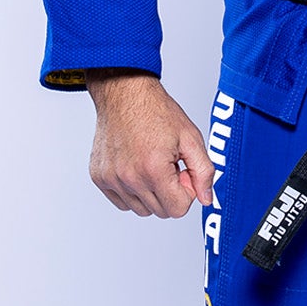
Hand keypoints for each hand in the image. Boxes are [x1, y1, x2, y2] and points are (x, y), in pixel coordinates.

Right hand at [84, 72, 215, 216]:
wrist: (124, 93)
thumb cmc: (156, 111)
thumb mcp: (191, 138)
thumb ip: (204, 172)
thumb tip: (206, 198)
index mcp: (153, 169)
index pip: (178, 210)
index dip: (186, 192)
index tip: (182, 172)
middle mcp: (129, 178)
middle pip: (160, 211)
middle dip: (170, 192)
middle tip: (168, 165)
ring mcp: (112, 179)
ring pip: (141, 209)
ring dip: (151, 193)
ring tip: (151, 165)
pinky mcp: (100, 177)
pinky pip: (122, 202)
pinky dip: (133, 192)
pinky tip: (137, 168)